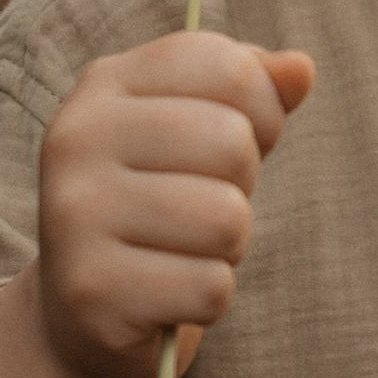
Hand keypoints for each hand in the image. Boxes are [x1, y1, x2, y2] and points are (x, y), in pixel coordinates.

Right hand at [36, 32, 315, 377]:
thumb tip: (302, 69)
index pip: (225, 65)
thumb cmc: (159, 205)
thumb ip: (250, 92)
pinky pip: (210, 288)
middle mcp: (77, 139)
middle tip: (202, 207)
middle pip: (230, 141)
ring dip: (228, 246)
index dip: (262, 108)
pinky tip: (168, 295)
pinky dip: (209, 299)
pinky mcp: (92, 291)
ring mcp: (76, 215)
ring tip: (185, 250)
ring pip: (226, 218)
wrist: (81, 312)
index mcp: (105, 84)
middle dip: (241, 185)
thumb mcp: (197, 132)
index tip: (239, 141)